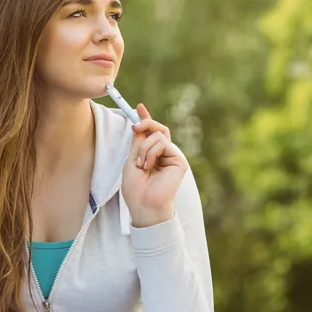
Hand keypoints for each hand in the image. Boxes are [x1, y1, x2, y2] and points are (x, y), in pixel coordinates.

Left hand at [121, 104, 188, 227]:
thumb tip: (139, 125)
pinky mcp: (179, 160)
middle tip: (135, 127)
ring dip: (144, 148)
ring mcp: (173, 157)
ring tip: (142, 165)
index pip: (152, 133)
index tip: (138, 107)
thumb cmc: (136, 188)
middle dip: (146, 123)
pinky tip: (148, 166)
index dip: (146, 119)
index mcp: (154, 155)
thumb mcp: (132, 160)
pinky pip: (163, 143)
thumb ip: (138, 142)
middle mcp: (165, 155)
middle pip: (159, 129)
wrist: (144, 204)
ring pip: (158, 136)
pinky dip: (151, 152)